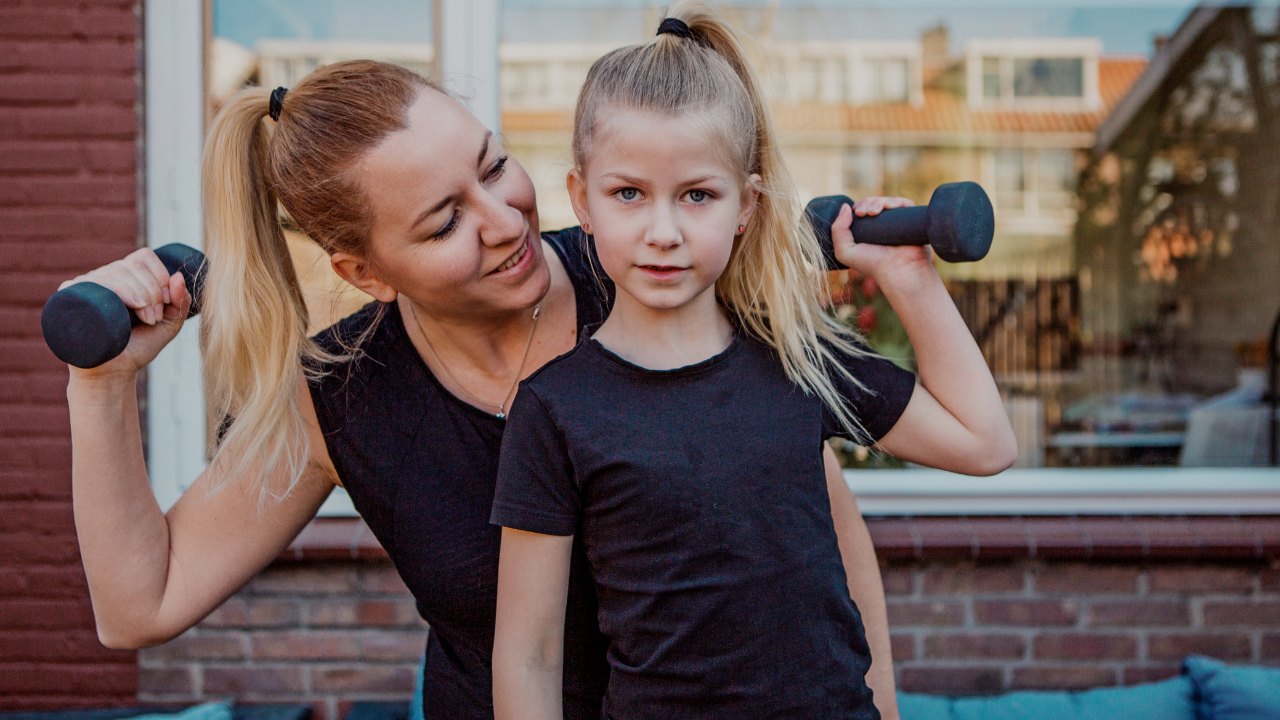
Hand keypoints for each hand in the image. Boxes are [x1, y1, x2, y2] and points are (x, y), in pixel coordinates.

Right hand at [60, 248, 191, 380]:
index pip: (143, 257)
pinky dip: (118, 290)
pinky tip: (132, 305)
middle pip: (132, 265)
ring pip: (115, 271)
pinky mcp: (70, 297)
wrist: (113, 373)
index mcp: (126, 277)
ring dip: (140, 294)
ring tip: (147, 319)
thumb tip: (179, 276)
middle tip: (155, 318)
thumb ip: (180, 302)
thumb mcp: (168, 324)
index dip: (160, 275)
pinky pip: (91, 282)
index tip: (167, 303)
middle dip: (153, 291)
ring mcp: (86, 286)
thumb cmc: (139, 347)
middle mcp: (104, 277)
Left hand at [831, 197, 933, 284]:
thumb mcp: (845, 252)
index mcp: (867, 231)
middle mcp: (882, 225)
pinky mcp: (911, 220)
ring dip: (878, 201)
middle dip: (867, 202)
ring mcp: (897, 222)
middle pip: (873, 203)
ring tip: (875, 211)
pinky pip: (904, 203)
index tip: (858, 213)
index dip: (858, 206)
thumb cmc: (872, 264)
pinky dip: (896, 201)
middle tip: (864, 212)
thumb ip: (837, 230)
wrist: (898, 270)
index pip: (861, 209)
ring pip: (886, 201)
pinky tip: (889, 206)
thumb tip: (846, 206)